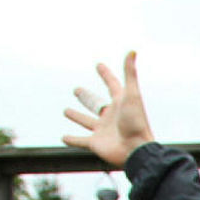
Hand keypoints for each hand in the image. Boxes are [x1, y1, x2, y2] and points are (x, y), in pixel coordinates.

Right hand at [62, 51, 155, 167]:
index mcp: (120, 103)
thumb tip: (132, 50)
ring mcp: (103, 130)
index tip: (99, 65)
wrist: (136, 150)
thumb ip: (130, 73)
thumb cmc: (136, 122)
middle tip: (76, 90)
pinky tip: (63, 137)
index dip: (106, 75)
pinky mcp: (95, 143)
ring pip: (86, 121)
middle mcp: (111, 116)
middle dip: (87, 97)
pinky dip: (71, 139)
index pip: (112, 85)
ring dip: (77, 116)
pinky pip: (80, 141)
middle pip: (97, 104)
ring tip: (66, 111)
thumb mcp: (132, 94)